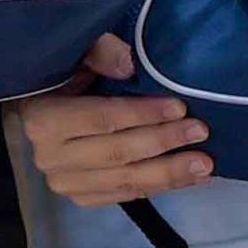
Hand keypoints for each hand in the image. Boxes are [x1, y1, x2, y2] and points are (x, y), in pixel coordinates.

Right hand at [14, 33, 213, 207]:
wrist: (42, 105)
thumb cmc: (63, 72)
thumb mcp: (77, 51)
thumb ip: (101, 52)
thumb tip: (130, 65)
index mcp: (44, 119)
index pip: (103, 118)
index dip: (143, 113)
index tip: (180, 107)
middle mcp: (50, 157)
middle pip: (118, 153)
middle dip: (164, 142)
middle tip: (200, 132)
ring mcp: (65, 182)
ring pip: (126, 180)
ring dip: (169, 173)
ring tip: (205, 164)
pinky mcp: (81, 197)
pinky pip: (126, 195)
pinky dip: (160, 187)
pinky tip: (190, 178)